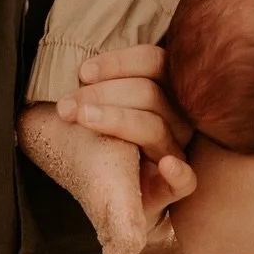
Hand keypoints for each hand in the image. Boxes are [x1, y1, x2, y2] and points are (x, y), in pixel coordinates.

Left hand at [57, 45, 196, 232]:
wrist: (110, 192)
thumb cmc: (103, 139)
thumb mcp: (105, 104)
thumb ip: (103, 84)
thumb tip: (82, 72)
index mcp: (165, 89)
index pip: (154, 61)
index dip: (118, 63)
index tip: (83, 73)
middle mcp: (177, 117)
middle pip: (149, 93)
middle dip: (102, 94)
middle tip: (66, 106)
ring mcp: (176, 152)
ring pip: (155, 128)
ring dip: (116, 120)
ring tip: (83, 119)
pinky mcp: (173, 187)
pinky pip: (187, 181)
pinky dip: (178, 172)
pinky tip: (165, 166)